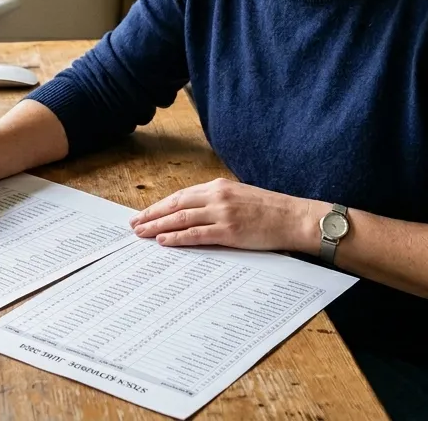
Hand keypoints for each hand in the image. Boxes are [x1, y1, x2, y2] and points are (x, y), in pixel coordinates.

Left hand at [129, 178, 326, 252]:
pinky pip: (196, 234)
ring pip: (181, 219)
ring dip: (158, 226)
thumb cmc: (270, 210)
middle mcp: (217, 196)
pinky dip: (177, 237)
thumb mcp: (240, 196)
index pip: (181, 195)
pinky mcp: (228, 231)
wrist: (294, 217)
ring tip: (141, 233)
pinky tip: (163, 241)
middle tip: (133, 224)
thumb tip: (195, 213)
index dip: (160, 205)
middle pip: (175, 205)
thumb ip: (218, 201)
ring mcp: (222, 213)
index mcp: (219, 186)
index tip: (144, 212)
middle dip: (151, 214)